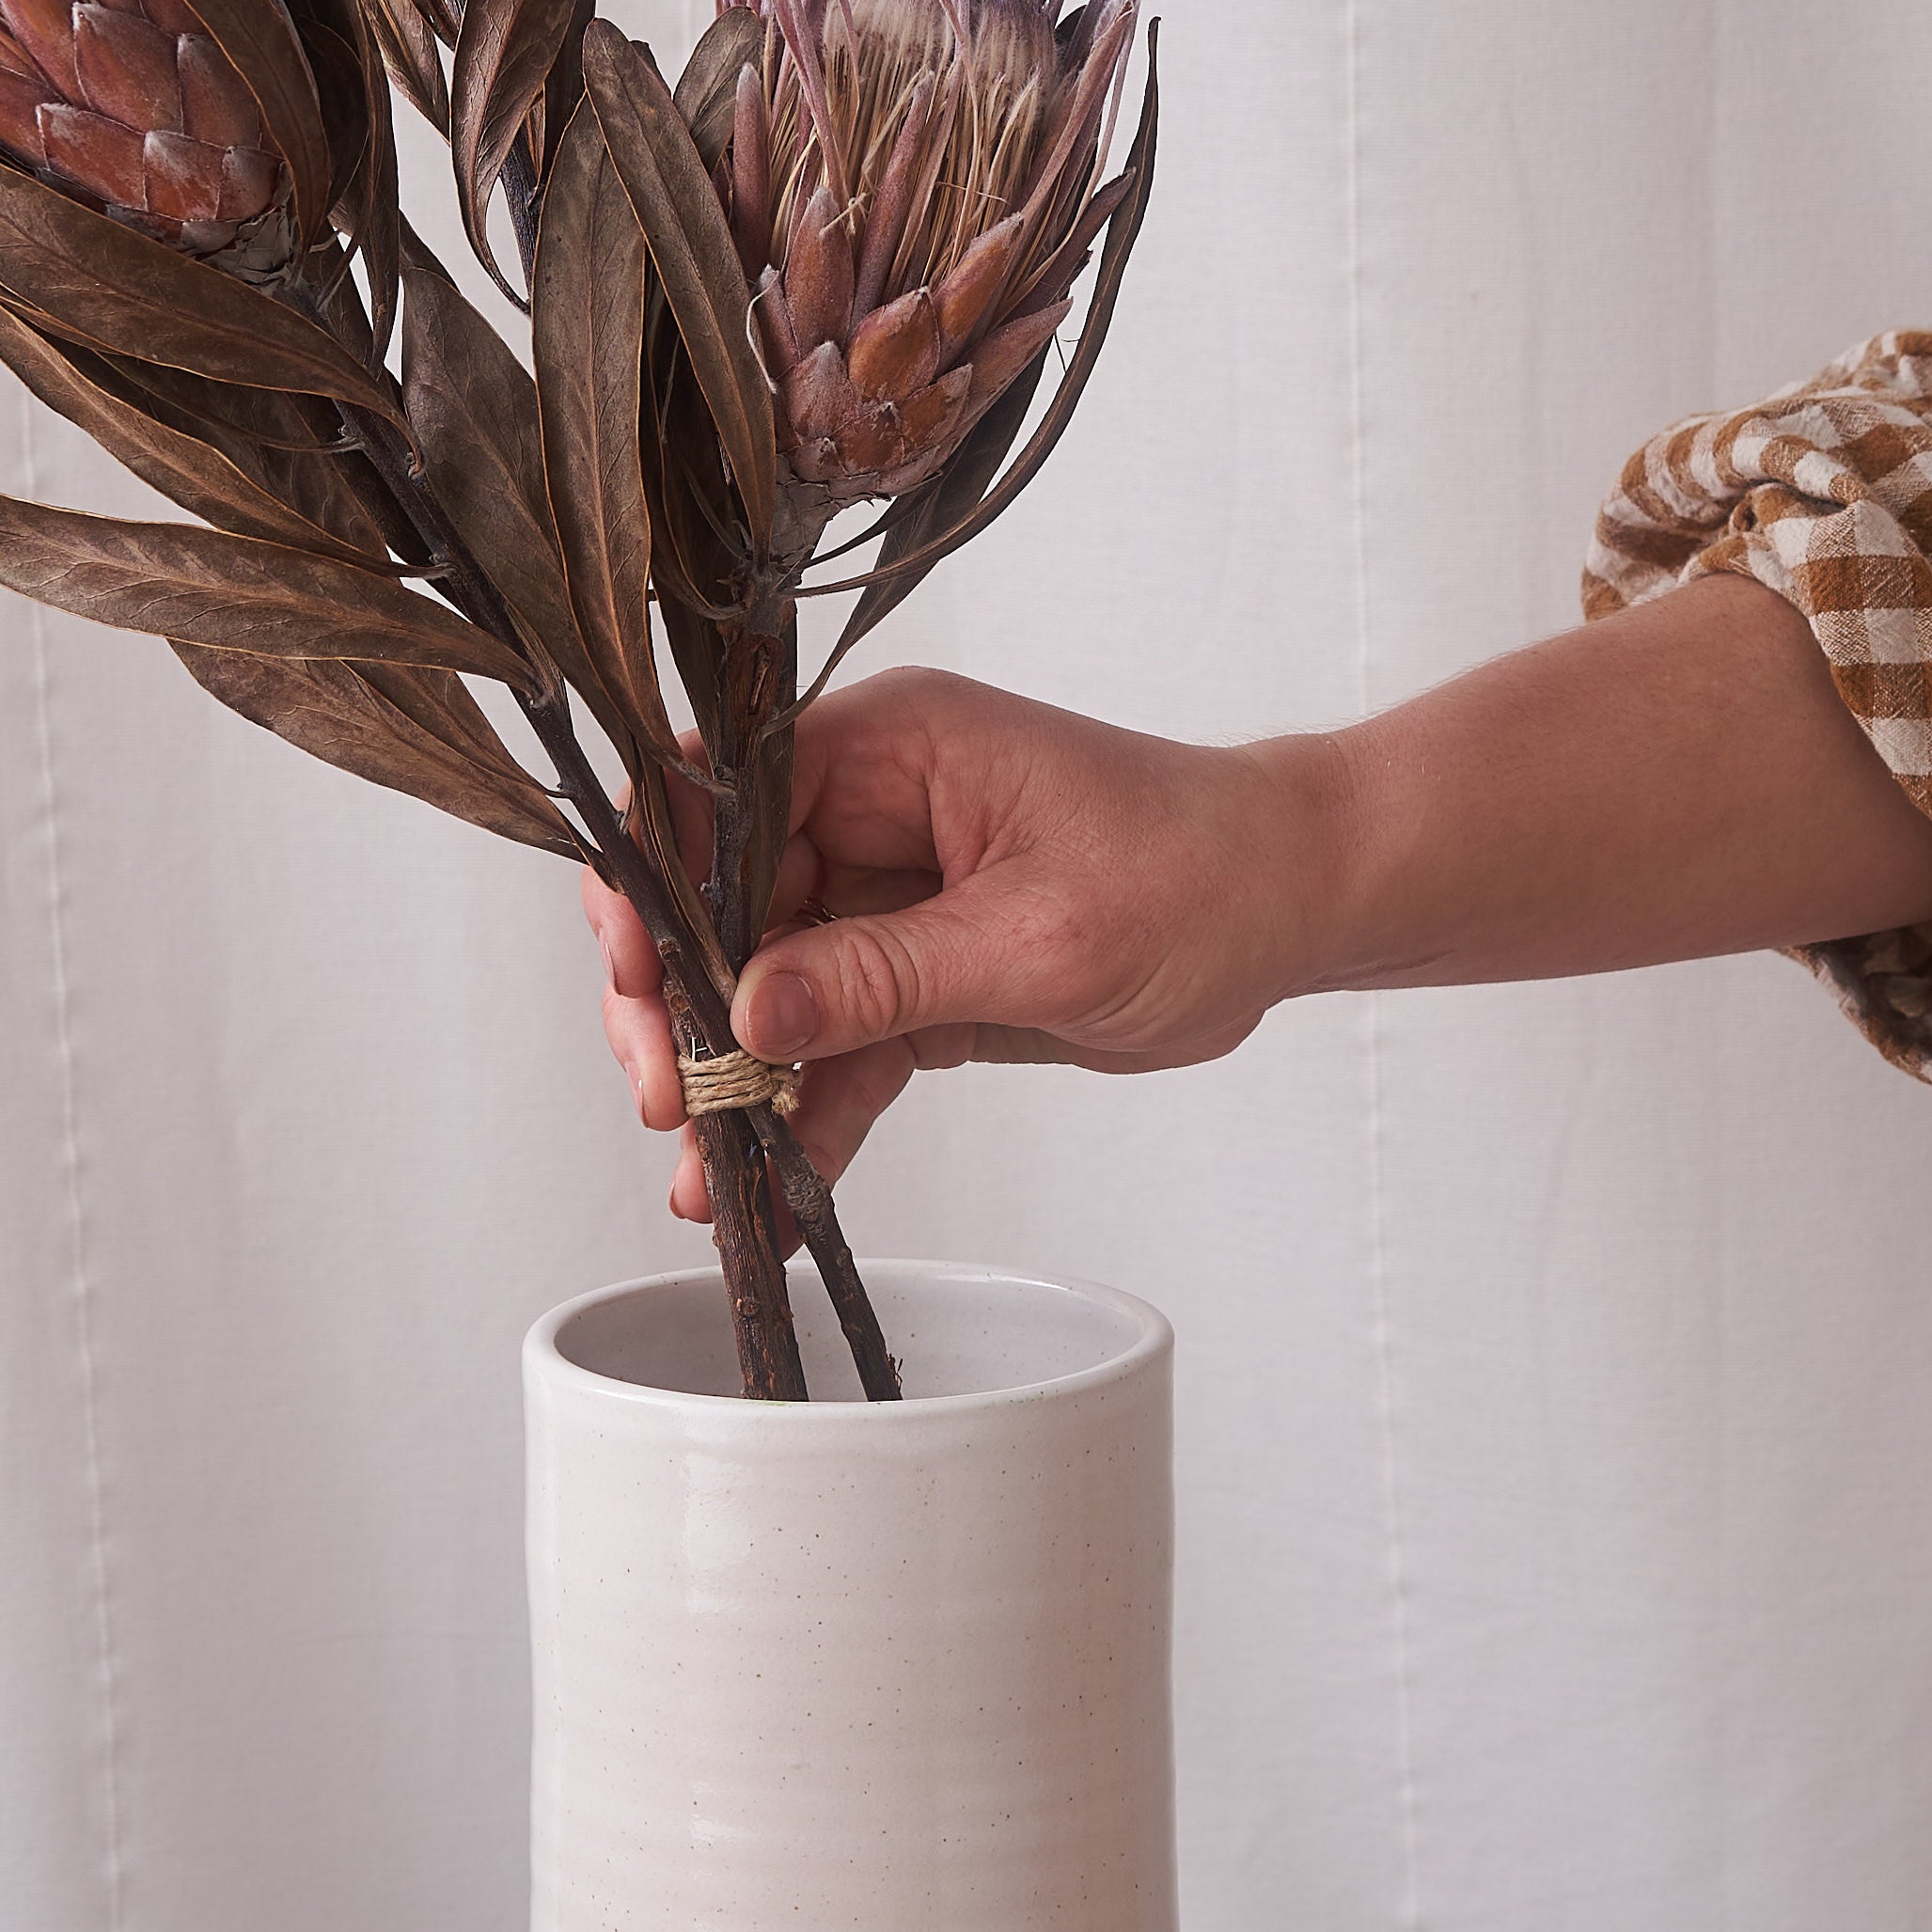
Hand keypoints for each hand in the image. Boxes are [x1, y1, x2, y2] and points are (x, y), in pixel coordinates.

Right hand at [582, 667, 1324, 1222]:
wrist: (1288, 908)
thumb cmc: (1196, 873)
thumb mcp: (1038, 935)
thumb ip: (885, 976)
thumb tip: (752, 1011)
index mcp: (887, 748)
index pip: (715, 798)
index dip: (659, 887)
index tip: (643, 986)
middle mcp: (863, 809)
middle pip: (711, 899)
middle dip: (676, 1005)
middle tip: (671, 1099)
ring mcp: (878, 894)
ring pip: (758, 986)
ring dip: (729, 1080)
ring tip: (707, 1177)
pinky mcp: (909, 972)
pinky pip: (830, 1042)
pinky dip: (800, 1110)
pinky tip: (767, 1183)